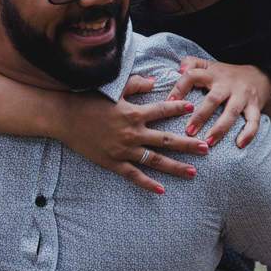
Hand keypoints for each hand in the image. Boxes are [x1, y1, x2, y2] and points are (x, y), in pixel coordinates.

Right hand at [55, 75, 208, 194]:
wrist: (65, 117)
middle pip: (166, 140)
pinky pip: (134, 175)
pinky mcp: (113, 162)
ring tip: (193, 171)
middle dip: (188, 144)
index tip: (193, 109)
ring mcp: (123, 150)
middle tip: (205, 148)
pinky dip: (148, 183)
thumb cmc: (88, 99)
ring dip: (176, 166)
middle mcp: (132, 133)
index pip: (162, 110)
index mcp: (133, 113)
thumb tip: (153, 80)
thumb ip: (135, 84)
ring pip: (155, 160)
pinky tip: (161, 190)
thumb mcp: (113, 88)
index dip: (178, 109)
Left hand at [167, 57, 270, 148]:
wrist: (259, 76)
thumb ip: (192, 63)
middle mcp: (228, 84)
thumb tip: (178, 69)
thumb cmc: (227, 74)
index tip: (169, 104)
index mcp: (213, 74)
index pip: (193, 75)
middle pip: (213, 98)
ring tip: (208, 142)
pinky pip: (253, 121)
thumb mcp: (209, 65)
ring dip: (219, 128)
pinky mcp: (255, 106)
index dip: (179, 88)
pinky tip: (239, 144)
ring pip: (231, 111)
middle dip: (200, 116)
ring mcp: (242, 95)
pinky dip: (248, 133)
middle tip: (188, 131)